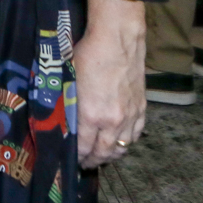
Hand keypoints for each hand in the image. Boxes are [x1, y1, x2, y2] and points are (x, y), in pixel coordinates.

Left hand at [74, 0, 146, 168]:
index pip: (84, 146)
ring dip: (111, 154)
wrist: (117, 39)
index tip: (72, 160)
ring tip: (101, 156)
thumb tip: (61, 120)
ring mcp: (130, 115)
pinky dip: (127, 142)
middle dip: (93, 160)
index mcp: (91, 115)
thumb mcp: (69, 81)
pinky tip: (119, 142)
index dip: (78, 156)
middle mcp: (113, 120)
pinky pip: (136, 134)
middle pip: (104, 151)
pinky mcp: (141, 108)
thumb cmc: (87, 54)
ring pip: (122, 146)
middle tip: (85, 163)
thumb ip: (68, 104)